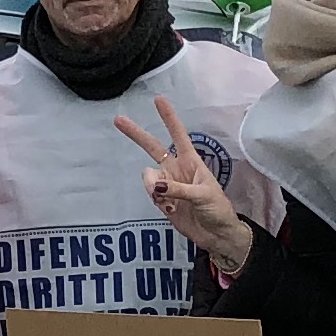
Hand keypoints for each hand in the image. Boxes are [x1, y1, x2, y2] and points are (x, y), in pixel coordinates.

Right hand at [113, 88, 247, 272]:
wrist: (216, 235)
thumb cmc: (218, 209)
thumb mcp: (203, 195)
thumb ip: (178, 189)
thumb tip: (156, 185)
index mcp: (191, 161)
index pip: (178, 135)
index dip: (168, 117)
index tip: (158, 99)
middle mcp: (176, 169)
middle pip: (152, 147)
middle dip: (136, 134)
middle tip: (118, 120)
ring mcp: (168, 185)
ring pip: (149, 177)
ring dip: (154, 187)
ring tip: (168, 201)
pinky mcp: (162, 201)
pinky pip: (151, 195)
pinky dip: (158, 202)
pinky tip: (171, 210)